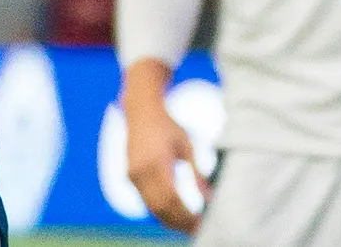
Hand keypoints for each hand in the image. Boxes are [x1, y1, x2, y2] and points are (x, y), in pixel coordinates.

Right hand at [119, 89, 205, 235]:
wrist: (140, 111)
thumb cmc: (168, 125)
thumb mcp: (186, 146)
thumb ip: (197, 172)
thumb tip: (210, 198)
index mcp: (156, 162)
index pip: (172, 198)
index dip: (186, 215)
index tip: (202, 223)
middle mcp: (140, 172)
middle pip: (160, 208)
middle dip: (180, 223)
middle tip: (198, 230)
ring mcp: (133, 175)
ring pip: (152, 208)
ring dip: (170, 220)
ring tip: (189, 227)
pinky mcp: (131, 177)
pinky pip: (146, 201)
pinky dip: (161, 212)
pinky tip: (175, 216)